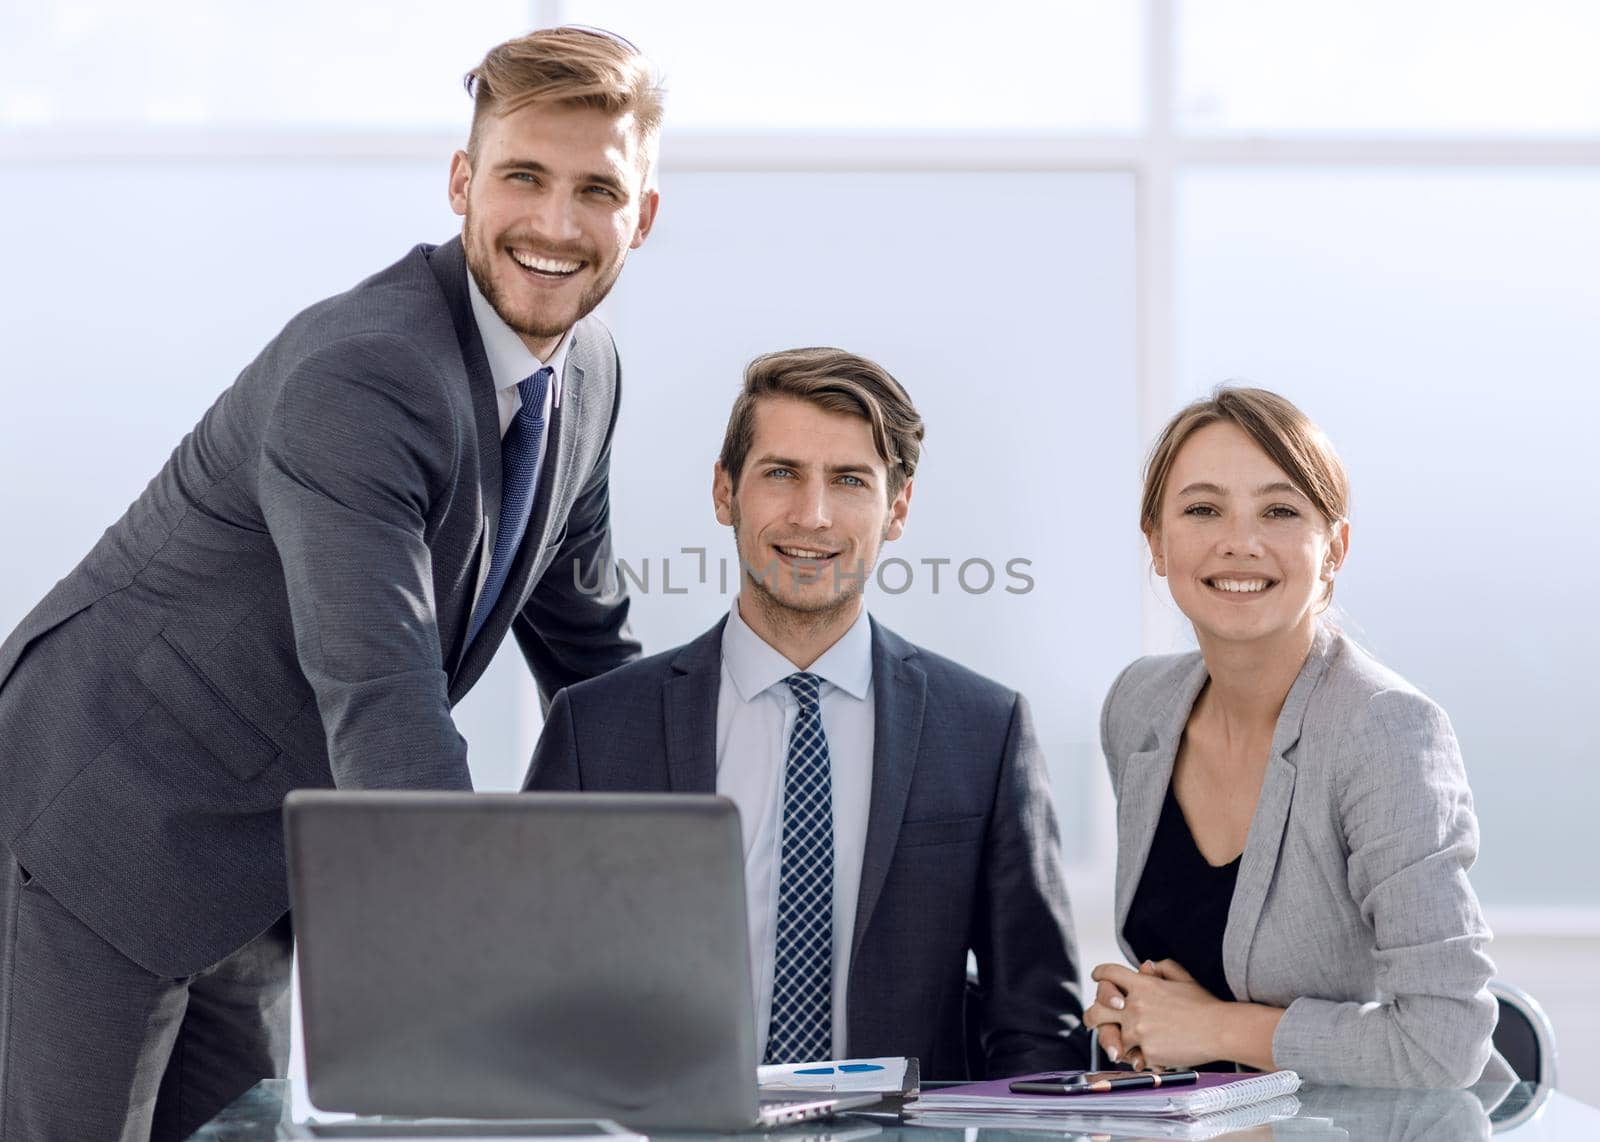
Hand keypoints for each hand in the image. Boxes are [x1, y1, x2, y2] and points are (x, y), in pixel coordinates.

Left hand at [1088, 959, 1227, 1069]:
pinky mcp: (1146, 1050)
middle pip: (1097, 1009)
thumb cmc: (1205, 1005)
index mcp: (1142, 985)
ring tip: (1117, 1049)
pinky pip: (1135, 1057)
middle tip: (1091, 1021)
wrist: (1219, 1029)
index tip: (1096, 977)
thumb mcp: (1184, 978)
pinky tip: (1149, 1061)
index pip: (1110, 974)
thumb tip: (1146, 965)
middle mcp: (1134, 1005)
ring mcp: (1138, 1029)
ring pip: (1113, 1038)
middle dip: (1091, 1017)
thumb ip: (1163, 968)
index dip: (1100, 974)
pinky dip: (1140, 1060)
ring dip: (1116, 1043)